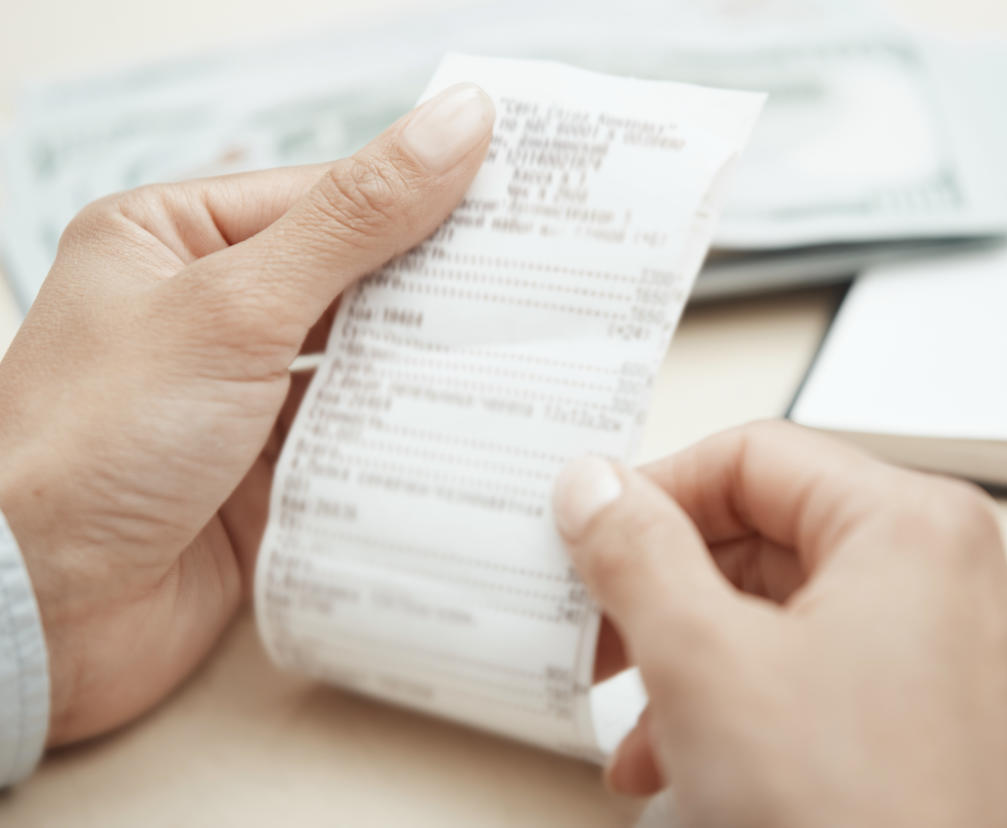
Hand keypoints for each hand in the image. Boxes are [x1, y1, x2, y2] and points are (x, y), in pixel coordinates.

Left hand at [0, 83, 494, 745]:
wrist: (36, 611)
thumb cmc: (93, 440)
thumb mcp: (234, 305)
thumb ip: (353, 219)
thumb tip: (456, 123)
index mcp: (176, 239)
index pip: (327, 198)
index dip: (424, 197)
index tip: (520, 201)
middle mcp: (208, 313)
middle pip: (352, 283)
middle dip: (438, 288)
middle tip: (546, 280)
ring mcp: (238, 398)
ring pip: (360, 367)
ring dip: (428, 369)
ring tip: (530, 353)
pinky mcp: (266, 474)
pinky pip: (355, 442)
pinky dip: (405, 439)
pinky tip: (473, 431)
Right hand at [554, 421, 1006, 827]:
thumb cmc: (852, 827)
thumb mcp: (702, 664)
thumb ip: (637, 552)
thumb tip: (599, 489)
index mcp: (921, 530)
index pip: (758, 457)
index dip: (658, 492)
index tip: (595, 534)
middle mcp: (968, 582)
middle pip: (781, 539)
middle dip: (674, 595)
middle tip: (604, 633)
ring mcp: (977, 661)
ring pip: (804, 618)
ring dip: (706, 662)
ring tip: (642, 729)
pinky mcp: (965, 730)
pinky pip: (844, 680)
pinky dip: (763, 705)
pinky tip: (697, 766)